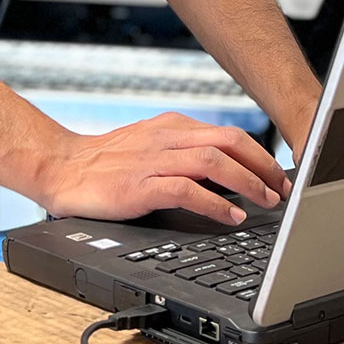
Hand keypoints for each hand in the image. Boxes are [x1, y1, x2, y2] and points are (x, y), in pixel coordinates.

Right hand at [38, 113, 291, 226]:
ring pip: (213, 162)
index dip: (260, 154)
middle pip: (229, 141)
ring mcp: (153, 160)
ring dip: (247, 182)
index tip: (280, 175)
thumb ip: (183, 155)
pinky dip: (215, 204)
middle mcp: (166, 138)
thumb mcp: (150, 148)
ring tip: (267, 202)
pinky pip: (187, 190)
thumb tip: (226, 176)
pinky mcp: (140, 185)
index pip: (228, 134)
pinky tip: (231, 216)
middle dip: (263, 165)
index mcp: (171, 127)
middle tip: (284, 189)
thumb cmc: (104, 163)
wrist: (60, 167)